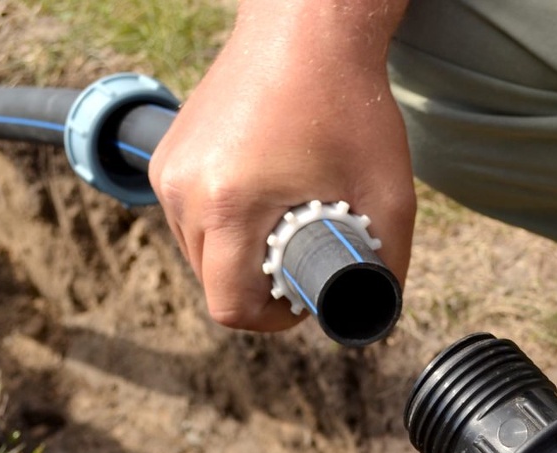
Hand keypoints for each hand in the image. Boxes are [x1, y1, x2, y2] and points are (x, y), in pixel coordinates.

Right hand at [150, 1, 414, 331]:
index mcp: (228, 204)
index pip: (230, 306)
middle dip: (257, 289)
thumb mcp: (388, 196)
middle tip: (303, 262)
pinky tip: (262, 203)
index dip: (273, 319)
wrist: (307, 27)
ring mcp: (169, 170)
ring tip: (285, 227)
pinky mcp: (167, 155)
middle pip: (212, 284)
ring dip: (238, 258)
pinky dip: (223, 226)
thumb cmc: (350, 106)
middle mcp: (185, 189)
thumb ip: (386, 266)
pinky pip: (189, 219)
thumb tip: (377, 315)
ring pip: (198, 254)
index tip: (303, 300)